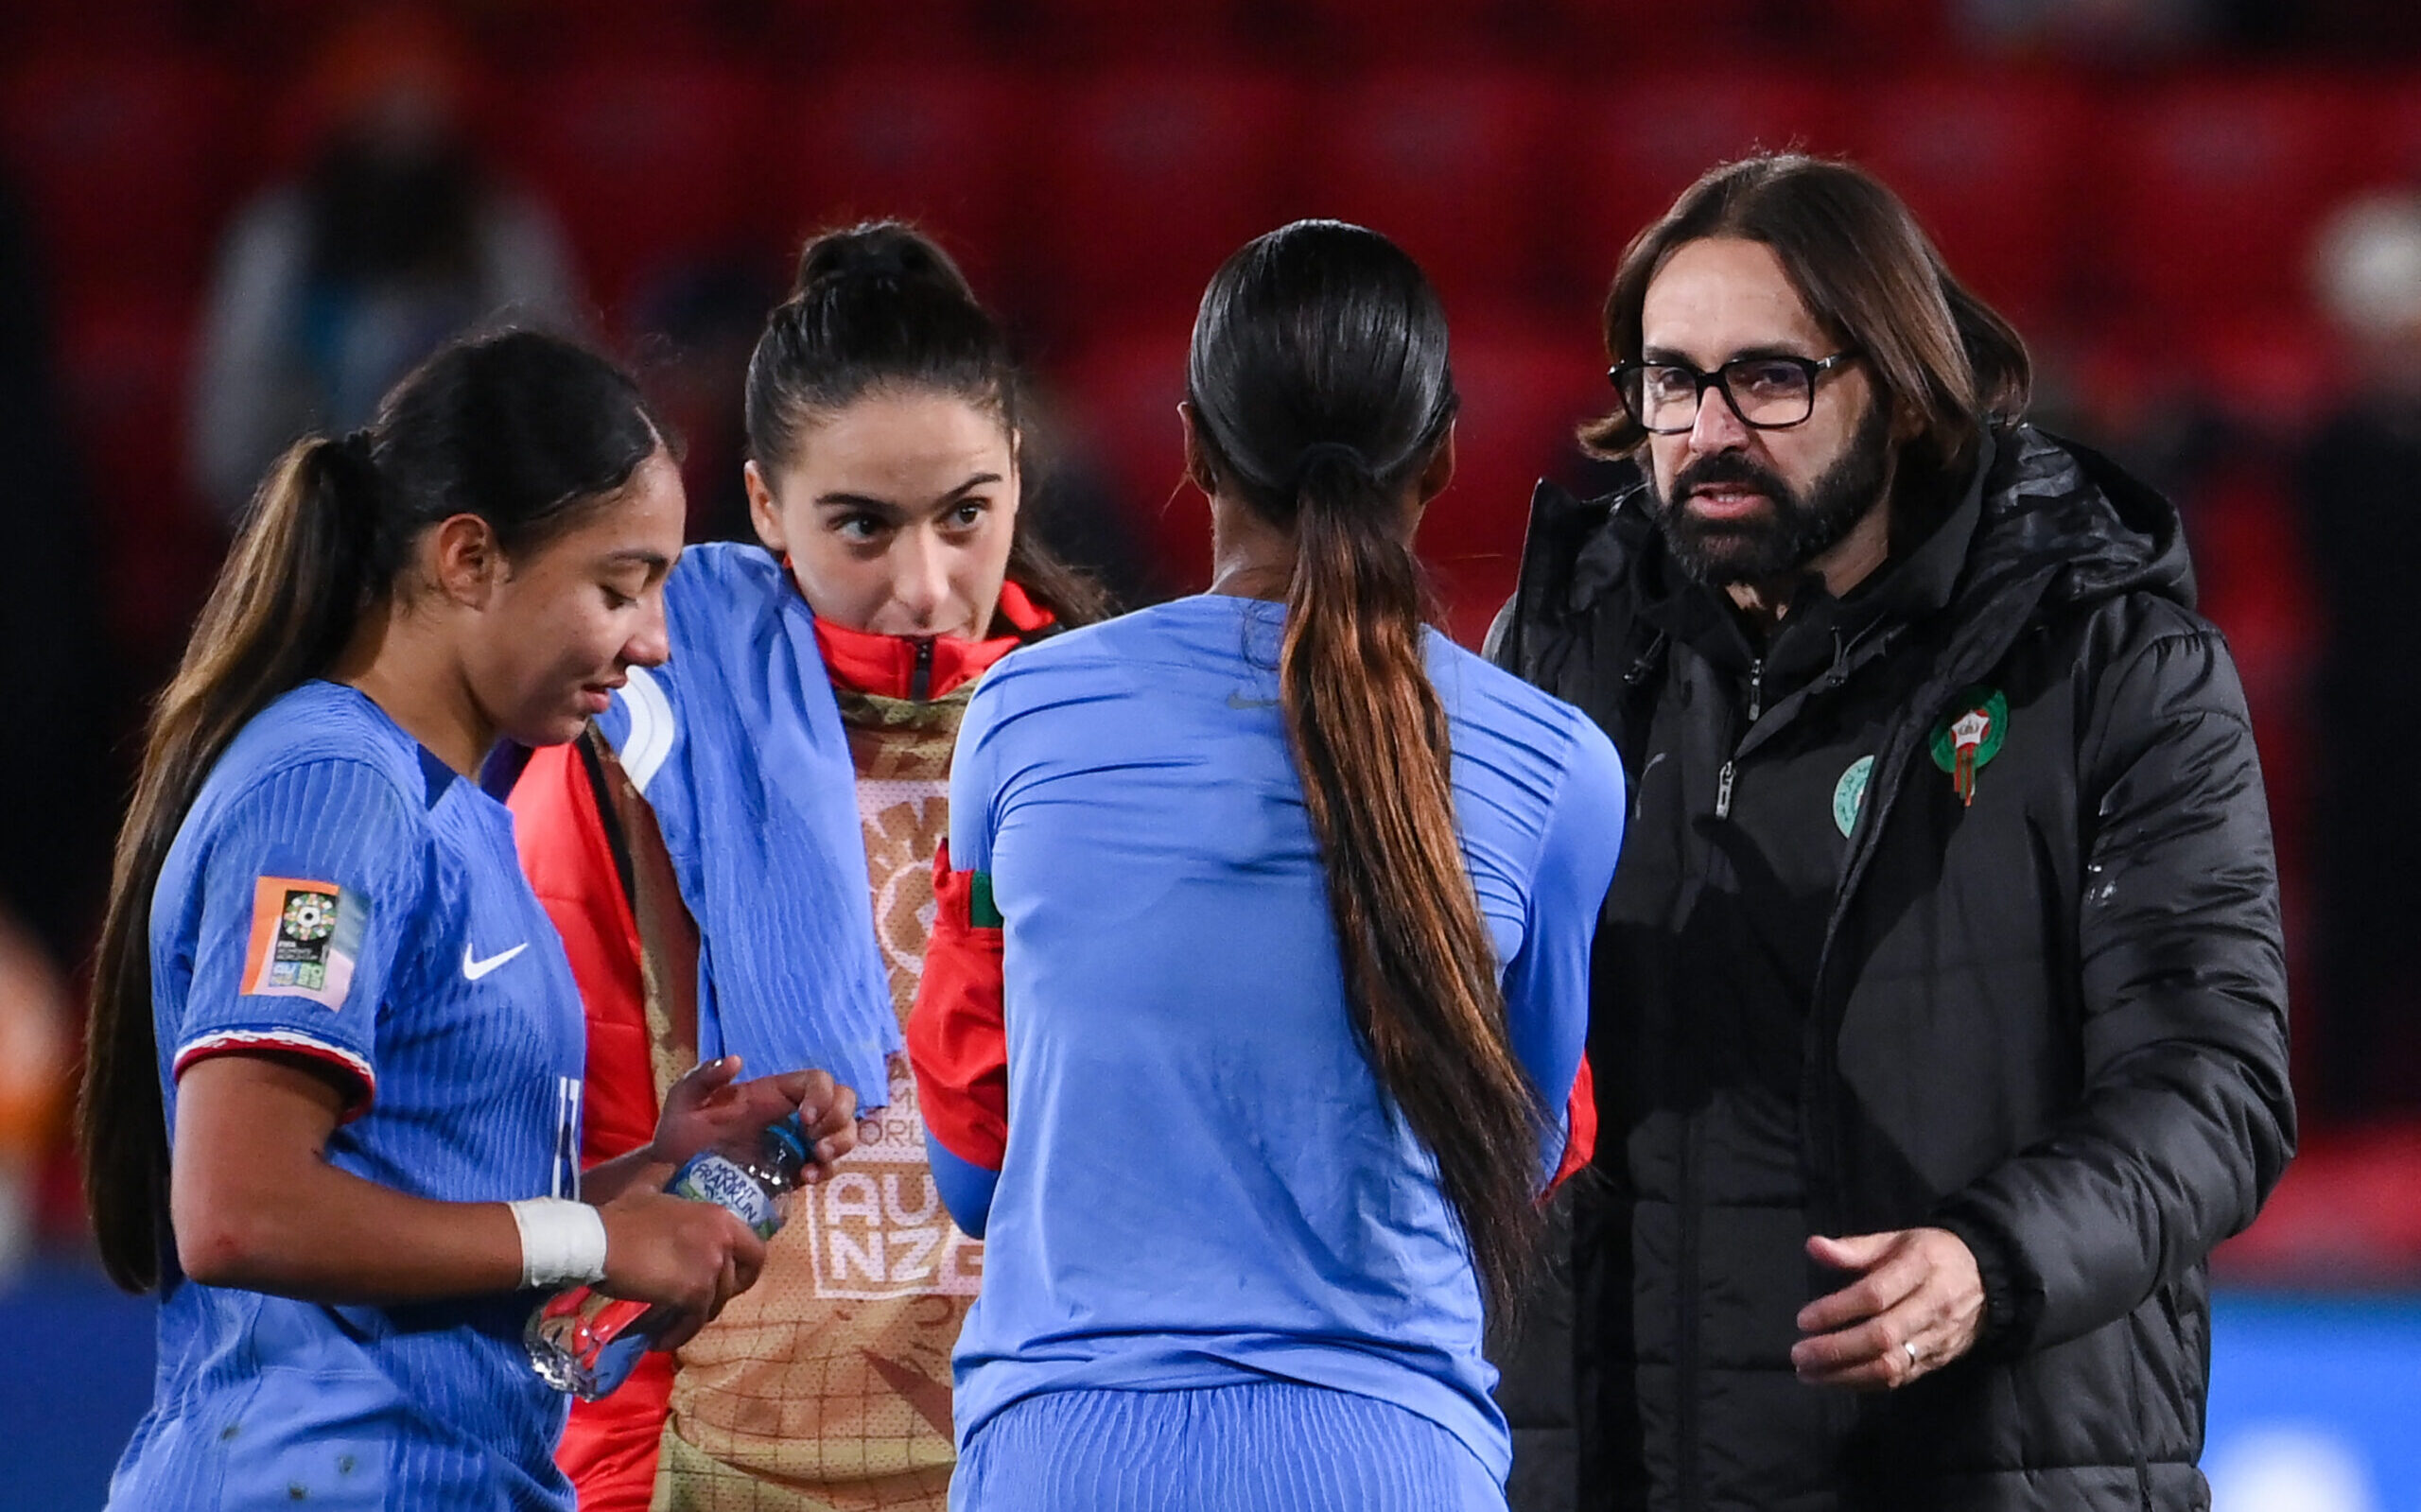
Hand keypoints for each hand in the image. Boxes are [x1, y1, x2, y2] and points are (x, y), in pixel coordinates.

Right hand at [593, 1186, 765, 1346]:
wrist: (597, 1241)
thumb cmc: (619, 1218)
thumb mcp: (647, 1190)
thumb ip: (662, 1178)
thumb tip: (665, 1166)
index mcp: (719, 1216)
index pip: (756, 1250)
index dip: (744, 1270)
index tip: (726, 1280)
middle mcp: (723, 1240)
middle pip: (739, 1282)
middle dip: (721, 1297)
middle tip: (697, 1306)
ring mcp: (710, 1266)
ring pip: (715, 1305)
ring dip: (693, 1318)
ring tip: (669, 1324)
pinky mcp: (693, 1292)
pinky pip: (693, 1322)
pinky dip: (678, 1334)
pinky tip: (659, 1339)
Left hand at [649, 1056, 859, 1182]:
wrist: (672, 1180)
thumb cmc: (678, 1136)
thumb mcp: (684, 1101)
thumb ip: (704, 1077)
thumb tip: (736, 1061)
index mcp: (771, 1094)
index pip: (817, 1081)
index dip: (823, 1095)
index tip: (805, 1119)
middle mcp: (790, 1116)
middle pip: (842, 1103)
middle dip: (839, 1119)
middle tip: (817, 1142)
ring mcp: (795, 1145)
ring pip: (842, 1133)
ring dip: (840, 1144)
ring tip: (817, 1160)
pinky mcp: (793, 1173)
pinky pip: (826, 1167)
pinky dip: (825, 1171)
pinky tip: (806, 1178)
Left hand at [1792, 1227, 1983, 1389]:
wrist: (1989, 1279)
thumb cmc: (1931, 1255)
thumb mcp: (1896, 1240)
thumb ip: (1854, 1248)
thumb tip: (1813, 1247)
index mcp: (1920, 1267)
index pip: (1875, 1295)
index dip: (1837, 1310)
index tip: (1803, 1320)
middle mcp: (1932, 1306)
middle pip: (1882, 1337)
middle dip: (1835, 1350)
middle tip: (1799, 1355)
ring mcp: (1938, 1338)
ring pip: (1891, 1365)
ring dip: (1845, 1375)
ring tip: (1808, 1373)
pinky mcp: (1939, 1360)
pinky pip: (1901, 1378)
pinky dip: (1865, 1383)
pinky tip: (1836, 1379)